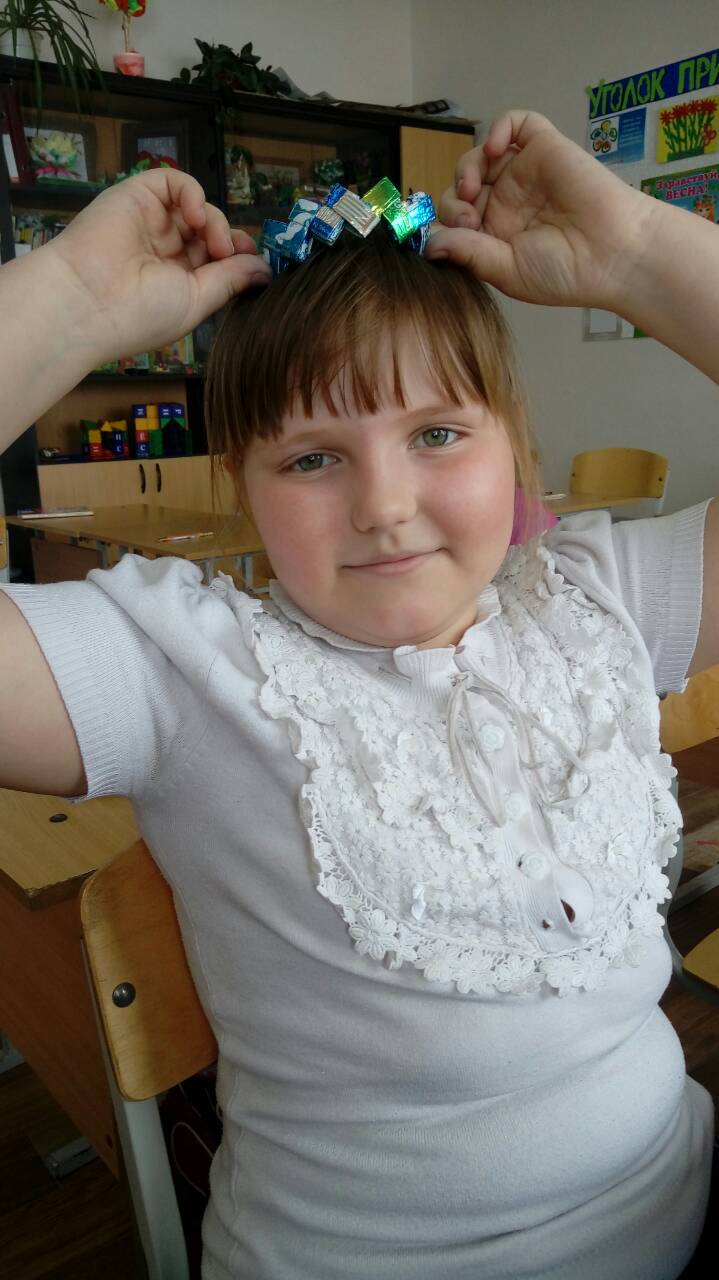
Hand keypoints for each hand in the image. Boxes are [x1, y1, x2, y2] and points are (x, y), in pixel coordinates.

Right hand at [46, 167, 271, 362]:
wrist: (88, 302)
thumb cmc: (141, 314)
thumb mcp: (196, 302)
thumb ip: (230, 280)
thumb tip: (265, 270)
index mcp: (176, 280)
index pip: (216, 259)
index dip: (238, 256)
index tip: (253, 263)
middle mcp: (164, 250)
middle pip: (210, 232)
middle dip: (229, 239)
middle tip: (229, 254)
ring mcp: (151, 222)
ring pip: (198, 208)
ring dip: (215, 222)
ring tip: (213, 243)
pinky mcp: (137, 196)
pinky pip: (175, 182)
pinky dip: (194, 194)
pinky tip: (195, 217)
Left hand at [426, 110, 655, 310]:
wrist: (613, 253)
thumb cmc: (564, 272)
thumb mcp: (506, 270)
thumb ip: (467, 252)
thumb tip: (427, 243)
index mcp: (496, 235)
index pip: (456, 219)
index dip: (446, 222)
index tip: (454, 234)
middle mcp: (508, 203)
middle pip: (462, 186)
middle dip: (453, 199)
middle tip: (468, 215)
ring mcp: (525, 174)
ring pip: (481, 156)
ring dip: (467, 166)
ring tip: (473, 187)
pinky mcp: (544, 148)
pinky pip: (517, 124)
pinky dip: (500, 127)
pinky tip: (496, 147)